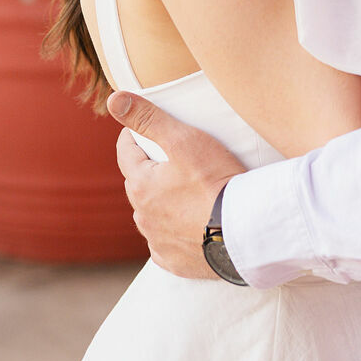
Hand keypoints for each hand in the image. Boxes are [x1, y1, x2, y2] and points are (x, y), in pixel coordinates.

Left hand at [108, 92, 246, 278]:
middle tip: (177, 159)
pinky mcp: (176, 262)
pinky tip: (191, 226)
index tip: (148, 128)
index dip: (136, 135)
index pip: (127, 152)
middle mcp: (143, 217)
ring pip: (152, 215)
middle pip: (140, 184)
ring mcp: (158, 242)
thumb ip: (148, 118)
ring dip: (163, 203)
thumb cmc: (216, 181)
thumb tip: (114, 99)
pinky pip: (167, 244)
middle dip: (152, 170)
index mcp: (141, 185)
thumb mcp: (183, 140)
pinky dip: (175, 233)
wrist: (246, 231)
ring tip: (189, 193)